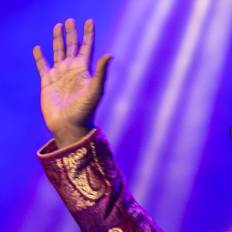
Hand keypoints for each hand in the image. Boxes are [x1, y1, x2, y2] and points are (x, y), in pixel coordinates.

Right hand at [33, 19, 111, 147]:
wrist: (70, 126)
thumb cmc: (86, 110)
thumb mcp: (95, 90)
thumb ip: (101, 72)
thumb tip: (110, 54)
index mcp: (84, 71)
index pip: (86, 48)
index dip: (88, 35)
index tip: (89, 21)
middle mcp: (73, 72)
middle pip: (71, 47)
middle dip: (72, 34)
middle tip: (71, 21)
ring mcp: (60, 77)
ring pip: (58, 53)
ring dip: (58, 40)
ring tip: (57, 27)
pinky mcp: (47, 83)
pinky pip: (42, 67)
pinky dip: (39, 57)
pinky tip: (38, 48)